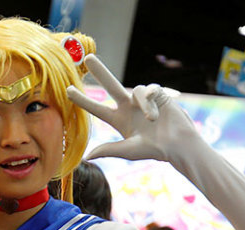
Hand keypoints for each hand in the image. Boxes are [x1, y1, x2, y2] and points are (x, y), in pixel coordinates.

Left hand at [66, 55, 196, 163]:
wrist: (177, 143)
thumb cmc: (154, 149)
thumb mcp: (128, 150)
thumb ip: (108, 150)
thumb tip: (87, 156)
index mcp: (118, 119)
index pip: (96, 108)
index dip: (82, 100)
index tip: (67, 90)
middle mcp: (128, 107)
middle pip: (111, 84)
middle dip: (100, 71)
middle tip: (87, 57)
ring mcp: (141, 99)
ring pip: (135, 90)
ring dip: (143, 106)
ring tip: (151, 121)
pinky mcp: (156, 93)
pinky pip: (148, 90)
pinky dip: (150, 103)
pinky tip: (157, 114)